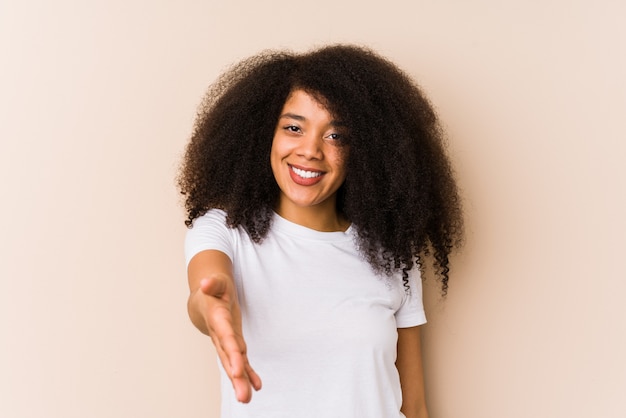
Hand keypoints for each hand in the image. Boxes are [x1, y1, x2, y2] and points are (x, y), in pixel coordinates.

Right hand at [194, 275, 261, 402]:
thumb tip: (206, 283)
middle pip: (228, 357)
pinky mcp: (233, 344)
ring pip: (233, 364)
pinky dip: (248, 374)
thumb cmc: (213, 290)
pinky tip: (256, 386)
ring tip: (247, 398)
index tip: (237, 371)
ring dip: (240, 381)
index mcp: (217, 318)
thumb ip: (213, 283)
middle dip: (236, 376)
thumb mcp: (216, 282)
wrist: (203, 301)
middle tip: (243, 396)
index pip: (225, 337)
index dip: (231, 353)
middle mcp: (220, 335)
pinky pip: (240, 361)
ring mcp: (226, 342)